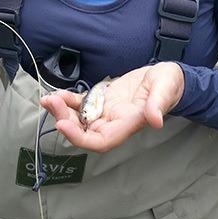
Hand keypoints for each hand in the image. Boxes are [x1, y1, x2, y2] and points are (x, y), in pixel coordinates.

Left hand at [40, 62, 184, 152]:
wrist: (166, 77)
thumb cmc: (168, 85)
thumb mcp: (165, 90)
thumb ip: (158, 104)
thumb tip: (155, 120)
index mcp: (129, 123)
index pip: (101, 141)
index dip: (80, 138)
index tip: (63, 125)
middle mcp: (114, 122)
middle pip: (84, 132)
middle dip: (65, 121)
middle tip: (52, 103)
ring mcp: (107, 112)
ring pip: (79, 119)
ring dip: (62, 111)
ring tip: (48, 99)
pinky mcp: (103, 99)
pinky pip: (81, 105)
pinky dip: (67, 101)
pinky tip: (57, 94)